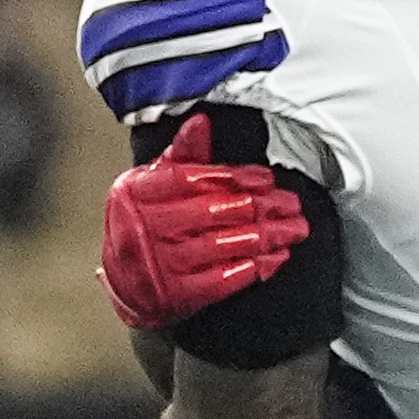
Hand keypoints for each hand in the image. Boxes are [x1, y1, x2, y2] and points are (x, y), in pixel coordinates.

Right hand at [100, 112, 309, 330]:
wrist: (126, 285)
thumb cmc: (144, 226)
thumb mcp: (154, 185)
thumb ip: (183, 156)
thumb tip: (201, 122)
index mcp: (136, 193)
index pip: (189, 179)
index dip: (233, 177)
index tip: (267, 178)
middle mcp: (142, 227)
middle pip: (209, 212)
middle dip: (258, 207)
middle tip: (290, 204)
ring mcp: (158, 264)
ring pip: (218, 245)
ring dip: (263, 237)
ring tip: (292, 229)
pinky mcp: (174, 295)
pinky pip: (219, 280)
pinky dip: (251, 268)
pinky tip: (273, 258)